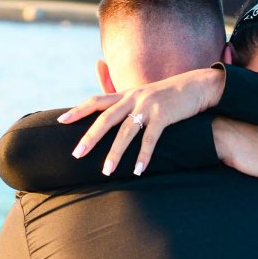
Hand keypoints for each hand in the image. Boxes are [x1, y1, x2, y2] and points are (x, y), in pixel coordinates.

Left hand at [57, 68, 225, 175]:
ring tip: (107, 171)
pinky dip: (144, 155)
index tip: (60, 121)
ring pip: (126, 132)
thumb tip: (110, 102)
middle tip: (76, 155)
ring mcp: (148, 106)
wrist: (197, 86)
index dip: (78, 110)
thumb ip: (125, 98)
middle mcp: (133, 98)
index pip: (96, 101)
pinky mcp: (164, 115)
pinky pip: (150, 139)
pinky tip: (138, 170)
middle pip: (105, 118)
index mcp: (126, 94)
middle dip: (90, 137)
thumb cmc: (169, 95)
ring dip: (115, 153)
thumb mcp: (145, 94)